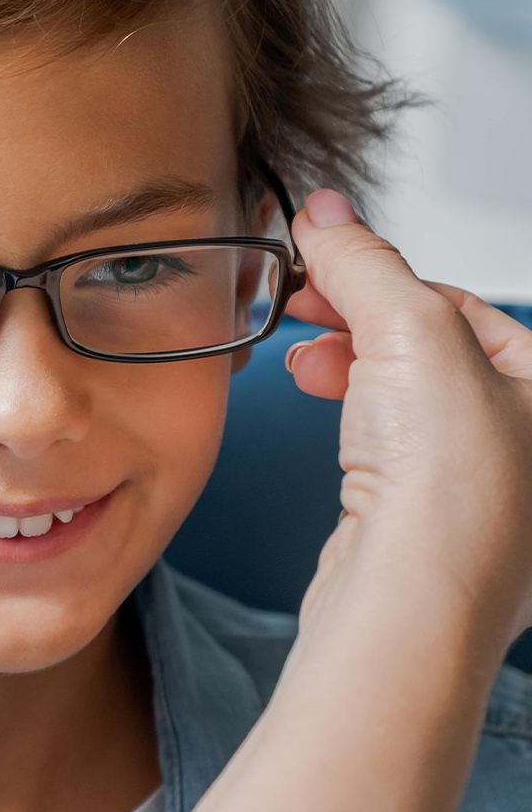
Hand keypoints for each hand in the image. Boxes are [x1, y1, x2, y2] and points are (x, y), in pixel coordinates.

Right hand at [283, 190, 531, 655]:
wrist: (411, 597)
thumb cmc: (449, 489)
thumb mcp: (411, 330)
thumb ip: (365, 265)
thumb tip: (328, 214)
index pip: (459, 302)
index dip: (381, 276)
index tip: (318, 260)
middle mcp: (526, 443)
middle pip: (430, 351)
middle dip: (357, 324)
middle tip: (302, 309)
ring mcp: (479, 492)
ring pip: (405, 405)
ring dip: (347, 373)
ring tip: (303, 367)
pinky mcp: (426, 532)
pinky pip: (388, 455)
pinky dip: (350, 429)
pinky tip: (326, 426)